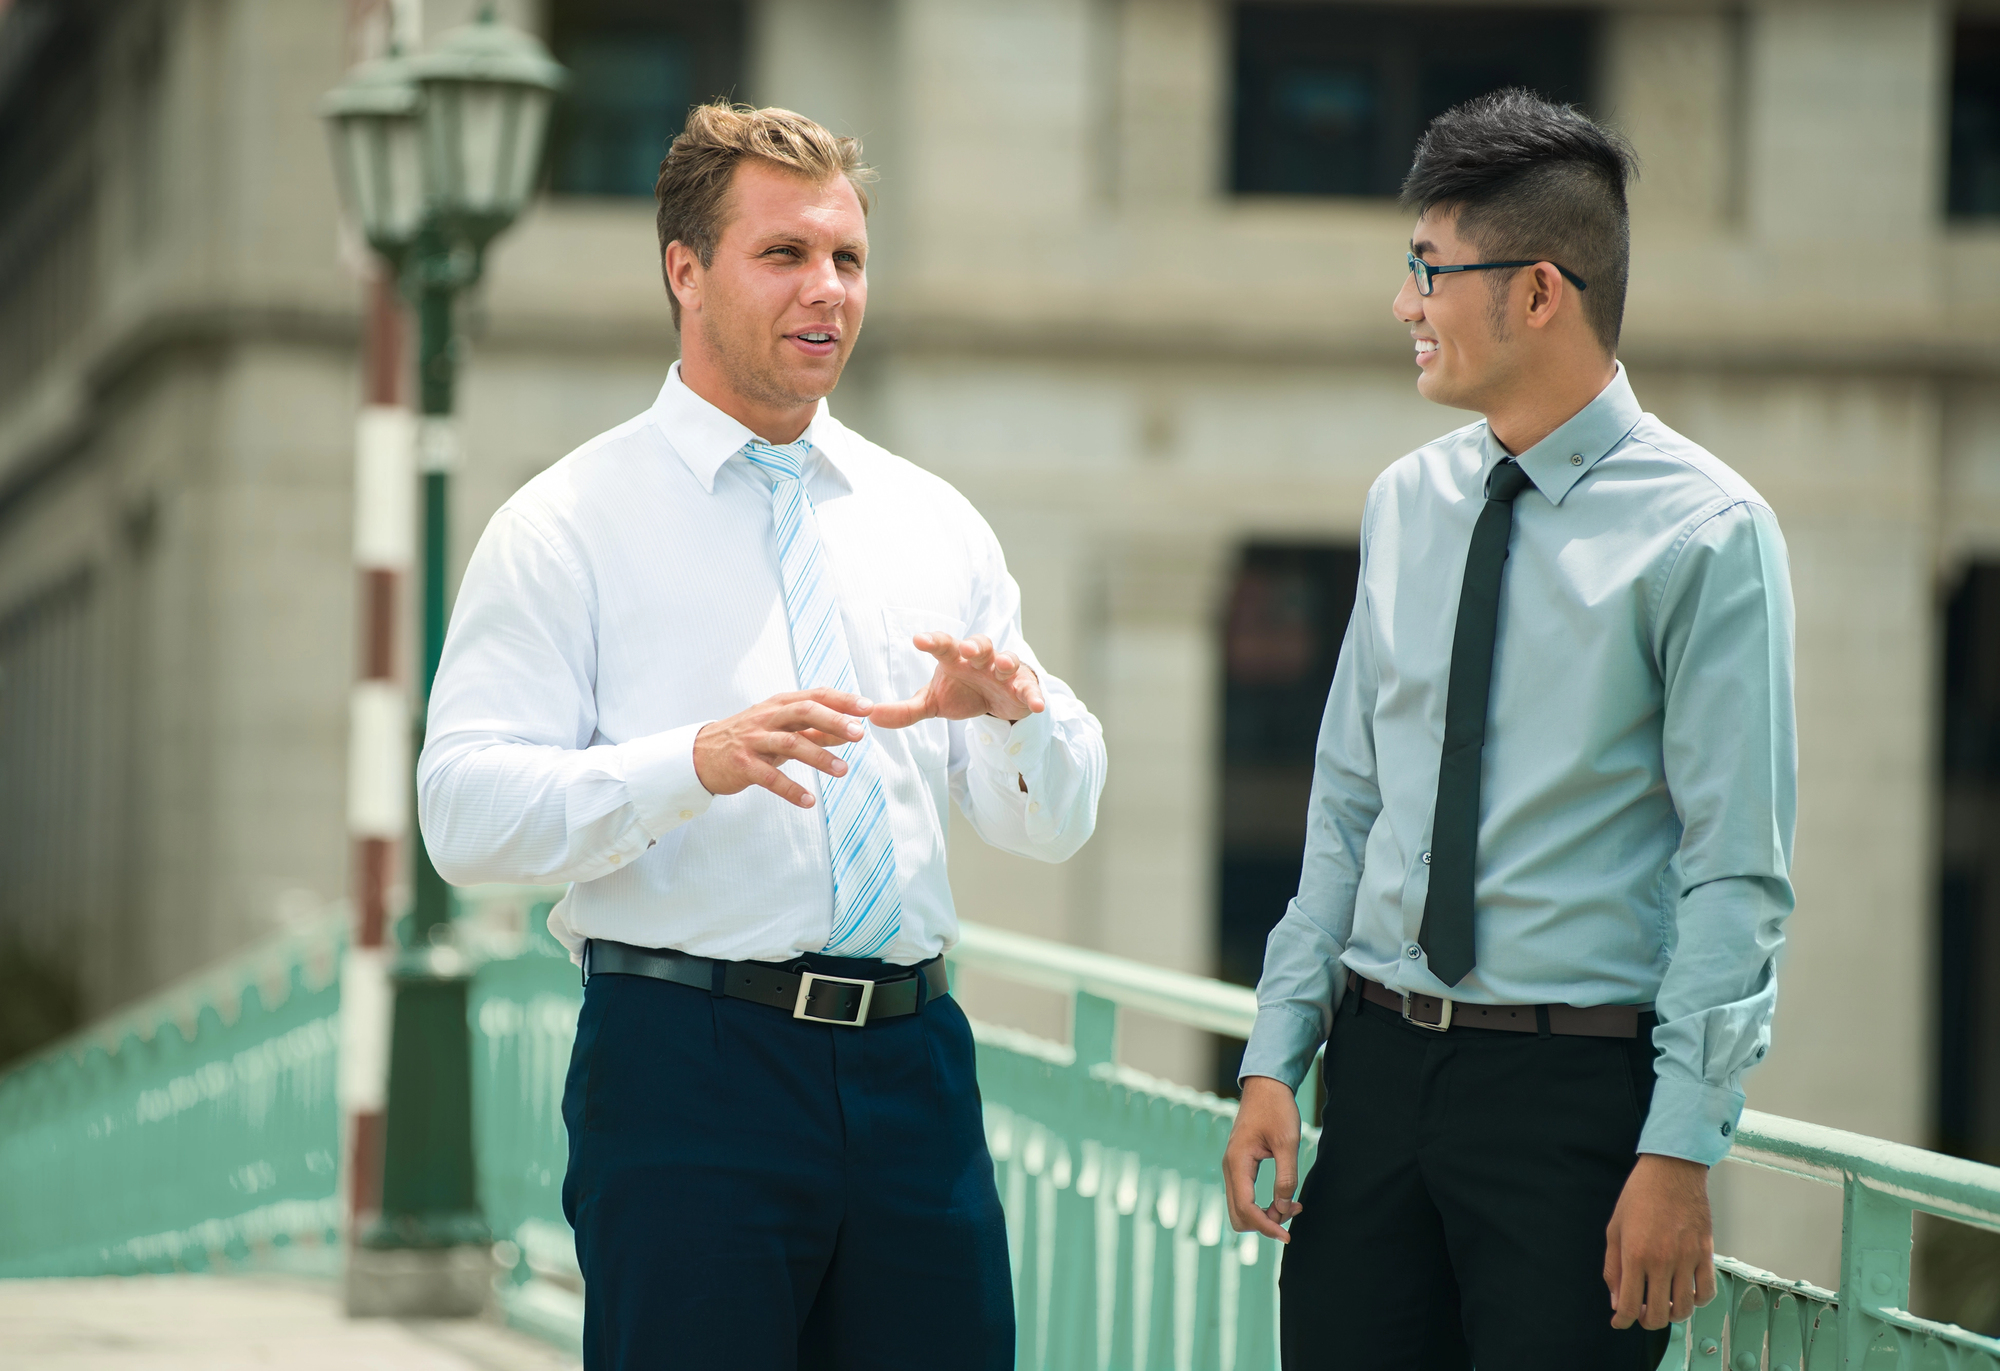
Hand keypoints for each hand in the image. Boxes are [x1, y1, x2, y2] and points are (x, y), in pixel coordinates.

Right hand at [693, 688, 871, 808]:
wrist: (702, 754)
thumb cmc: (751, 738)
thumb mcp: (782, 728)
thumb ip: (815, 730)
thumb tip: (851, 731)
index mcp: (780, 704)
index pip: (816, 696)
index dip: (843, 701)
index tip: (869, 708)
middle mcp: (768, 718)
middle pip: (804, 712)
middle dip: (834, 722)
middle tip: (860, 735)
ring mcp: (754, 740)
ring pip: (790, 743)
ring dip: (818, 757)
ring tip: (843, 771)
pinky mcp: (743, 764)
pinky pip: (769, 777)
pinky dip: (790, 789)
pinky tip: (808, 801)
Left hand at [866, 633, 1045, 727]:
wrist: (996, 702)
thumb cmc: (961, 692)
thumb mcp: (932, 702)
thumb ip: (905, 711)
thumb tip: (870, 717)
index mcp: (955, 659)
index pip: (943, 645)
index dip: (932, 641)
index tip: (918, 640)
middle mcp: (980, 660)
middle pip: (978, 644)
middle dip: (973, 644)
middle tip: (965, 648)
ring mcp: (1004, 672)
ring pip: (1006, 660)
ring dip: (1005, 661)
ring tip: (1003, 666)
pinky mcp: (1023, 688)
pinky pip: (1029, 689)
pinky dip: (1034, 695)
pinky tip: (1037, 705)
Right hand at [1223, 1076, 1303, 1242]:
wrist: (1266, 1086)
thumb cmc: (1276, 1109)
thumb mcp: (1287, 1142)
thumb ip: (1286, 1177)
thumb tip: (1284, 1207)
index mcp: (1237, 1162)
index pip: (1245, 1208)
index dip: (1266, 1226)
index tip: (1287, 1236)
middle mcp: (1230, 1168)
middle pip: (1238, 1215)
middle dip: (1263, 1223)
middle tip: (1291, 1215)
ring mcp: (1232, 1167)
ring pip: (1241, 1208)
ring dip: (1264, 1215)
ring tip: (1293, 1205)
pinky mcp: (1240, 1166)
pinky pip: (1245, 1196)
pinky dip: (1262, 1205)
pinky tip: (1284, 1198)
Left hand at [1604, 1154, 1716, 1329]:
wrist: (1671, 1170)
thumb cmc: (1640, 1194)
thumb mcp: (1614, 1228)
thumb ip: (1613, 1267)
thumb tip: (1616, 1299)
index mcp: (1635, 1256)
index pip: (1629, 1306)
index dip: (1622, 1320)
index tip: (1619, 1321)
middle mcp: (1662, 1262)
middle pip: (1658, 1314)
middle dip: (1647, 1322)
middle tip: (1642, 1314)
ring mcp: (1686, 1259)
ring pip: (1684, 1308)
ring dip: (1672, 1315)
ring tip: (1664, 1305)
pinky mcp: (1705, 1254)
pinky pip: (1707, 1292)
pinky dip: (1697, 1301)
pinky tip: (1686, 1293)